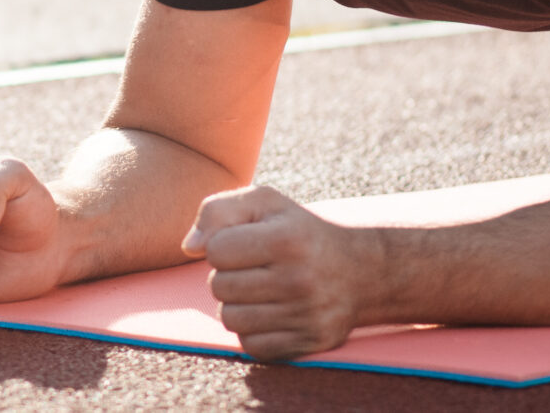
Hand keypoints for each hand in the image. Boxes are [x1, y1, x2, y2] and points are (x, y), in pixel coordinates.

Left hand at [185, 185, 375, 359]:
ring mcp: (306, 315)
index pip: (216, 250)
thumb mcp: (264, 203)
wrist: (360, 271)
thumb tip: (189, 247)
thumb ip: (218, 210)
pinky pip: (252, 346)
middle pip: (219, 287)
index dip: (220, 245)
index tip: (242, 243)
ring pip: (230, 320)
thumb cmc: (298, 231)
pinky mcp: (309, 343)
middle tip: (251, 269)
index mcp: (285, 239)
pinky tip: (269, 313)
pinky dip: (252, 331)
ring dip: (236, 305)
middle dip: (226, 275)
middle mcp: (298, 279)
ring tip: (258, 291)